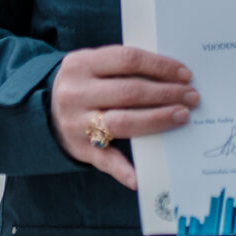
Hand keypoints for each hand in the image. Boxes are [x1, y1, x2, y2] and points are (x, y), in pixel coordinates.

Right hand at [49, 46, 197, 188]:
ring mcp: (76, 123)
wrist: (44, 111)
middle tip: (191, 97)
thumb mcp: (94, 66)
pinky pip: (106, 161)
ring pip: (123, 122)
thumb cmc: (84, 84)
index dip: (160, 66)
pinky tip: (143, 176)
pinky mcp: (79, 149)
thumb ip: (124, 67)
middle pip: (130, 92)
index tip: (185, 74)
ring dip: (157, 120)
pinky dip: (125, 170)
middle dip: (166, 94)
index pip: (128, 60)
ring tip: (182, 116)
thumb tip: (173, 74)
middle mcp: (76, 93)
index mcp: (81, 64)